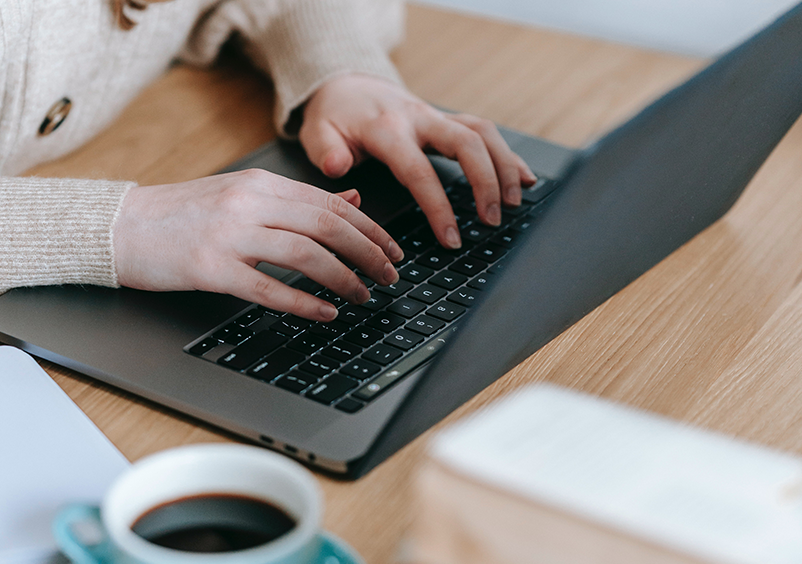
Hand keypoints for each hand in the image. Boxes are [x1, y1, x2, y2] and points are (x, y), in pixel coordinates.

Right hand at [113, 169, 402, 320]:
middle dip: (368, 253)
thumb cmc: (184, 214)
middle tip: (391, 277)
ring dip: (343, 278)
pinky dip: (303, 302)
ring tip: (364, 296)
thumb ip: (299, 198)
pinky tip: (325, 313)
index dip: (371, 229)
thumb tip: (353, 197)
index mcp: (261, 184)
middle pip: (328, 226)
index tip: (393, 251)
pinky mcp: (210, 268)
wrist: (121, 226)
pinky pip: (268, 287)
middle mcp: (250, 204)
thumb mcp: (244, 194)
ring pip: (305, 255)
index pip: (332, 203)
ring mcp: (229, 235)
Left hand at [300, 74, 536, 248]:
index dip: (439, 206)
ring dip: (505, 167)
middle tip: (491, 220)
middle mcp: (419, 118)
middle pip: (466, 143)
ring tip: (514, 203)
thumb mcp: (317, 132)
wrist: (347, 83)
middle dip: (485, 183)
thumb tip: (339, 167)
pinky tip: (525, 177)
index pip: (419, 170)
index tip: (452, 237)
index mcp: (387, 128)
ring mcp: (436, 117)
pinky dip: (508, 155)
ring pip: (483, 133)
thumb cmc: (335, 115)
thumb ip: (326, 151)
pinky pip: (485, 132)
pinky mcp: (447, 121)